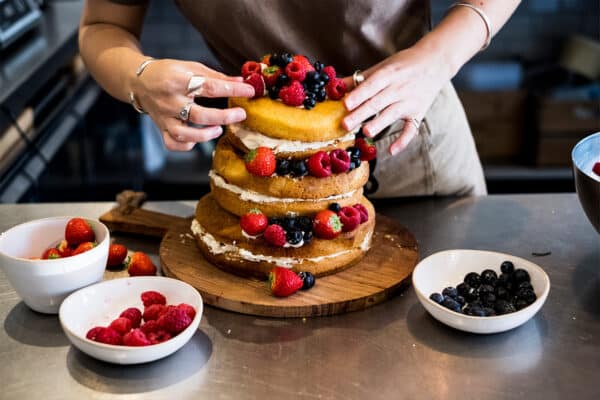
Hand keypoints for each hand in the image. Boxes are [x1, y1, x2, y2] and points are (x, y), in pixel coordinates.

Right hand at [131, 59, 254, 150]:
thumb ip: (216, 76)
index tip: (249, 90)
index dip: (232, 89)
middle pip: (199, 115)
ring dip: (205, 135)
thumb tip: (241, 81)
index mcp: (177, 81)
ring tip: (218, 129)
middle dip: (224, 116)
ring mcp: (164, 117)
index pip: (210, 87)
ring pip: (185, 134)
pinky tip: (197, 138)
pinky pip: (173, 144)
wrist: (139, 81)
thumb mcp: (191, 67)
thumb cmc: (169, 73)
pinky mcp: (161, 128)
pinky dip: (187, 144)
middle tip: (241, 114)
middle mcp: (170, 101)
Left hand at [341, 46, 449, 154]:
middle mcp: (399, 88)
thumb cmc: (403, 65)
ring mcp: (410, 102)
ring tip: (366, 132)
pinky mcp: (418, 113)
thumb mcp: (382, 67)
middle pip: (378, 102)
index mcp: (389, 74)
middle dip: (361, 113)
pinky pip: (411, 129)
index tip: (345, 104)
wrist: (435, 62)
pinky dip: (403, 141)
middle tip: (345, 124)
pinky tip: (391, 151)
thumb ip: (359, 78)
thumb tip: (334, 85)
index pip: (372, 85)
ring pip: (393, 114)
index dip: (359, 95)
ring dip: (379, 124)